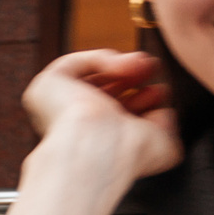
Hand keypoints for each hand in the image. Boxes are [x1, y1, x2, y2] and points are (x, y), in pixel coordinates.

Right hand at [21, 48, 180, 184]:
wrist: (100, 148)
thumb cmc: (126, 155)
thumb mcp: (162, 145)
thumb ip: (166, 128)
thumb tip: (164, 111)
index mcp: (93, 143)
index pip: (113, 116)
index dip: (140, 100)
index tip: (161, 92)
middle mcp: (71, 126)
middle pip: (102, 93)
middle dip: (133, 80)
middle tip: (153, 70)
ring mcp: (56, 106)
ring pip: (89, 76)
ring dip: (123, 65)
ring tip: (145, 64)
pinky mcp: (47, 86)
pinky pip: (75, 63)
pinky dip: (104, 59)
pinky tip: (127, 65)